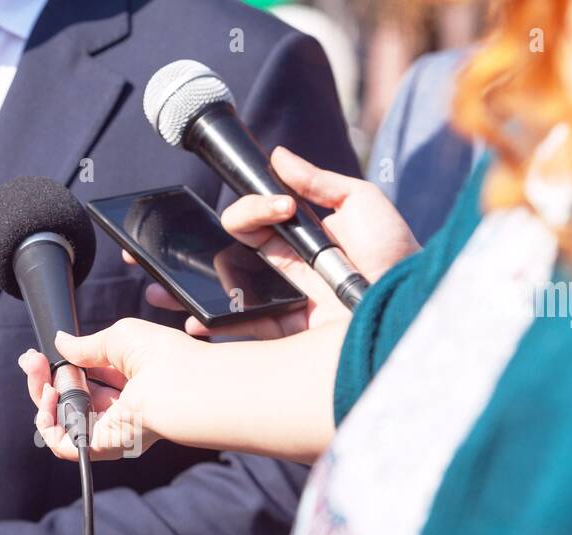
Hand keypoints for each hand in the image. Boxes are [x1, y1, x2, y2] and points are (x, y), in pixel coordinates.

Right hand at [17, 319, 208, 460]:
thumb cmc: (160, 356)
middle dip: (42, 379)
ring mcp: (108, 429)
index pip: (83, 381)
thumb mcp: (117, 338)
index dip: (58, 369)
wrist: (178, 382)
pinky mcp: (101, 446)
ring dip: (40, 395)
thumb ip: (84, 345)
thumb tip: (60, 342)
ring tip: (38, 373)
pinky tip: (48, 396)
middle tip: (30, 360)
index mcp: (125, 385)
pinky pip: (63, 444)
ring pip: (60, 422)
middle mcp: (116, 409)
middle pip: (67, 401)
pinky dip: (47, 421)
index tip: (40, 353)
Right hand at [126, 146, 419, 340]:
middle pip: (230, 260)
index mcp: (305, 242)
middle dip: (192, 252)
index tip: (280, 209)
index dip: (252, 211)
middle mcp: (290, 276)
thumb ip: (319, 182)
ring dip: (188, 291)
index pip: (257, 224)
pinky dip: (212, 328)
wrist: (413, 312)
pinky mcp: (286, 339)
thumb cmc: (396, 259)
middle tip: (160, 245)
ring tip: (157, 285)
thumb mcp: (363, 205)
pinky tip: (191, 321)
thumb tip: (279, 157)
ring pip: (226, 297)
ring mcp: (285, 309)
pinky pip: (241, 333)